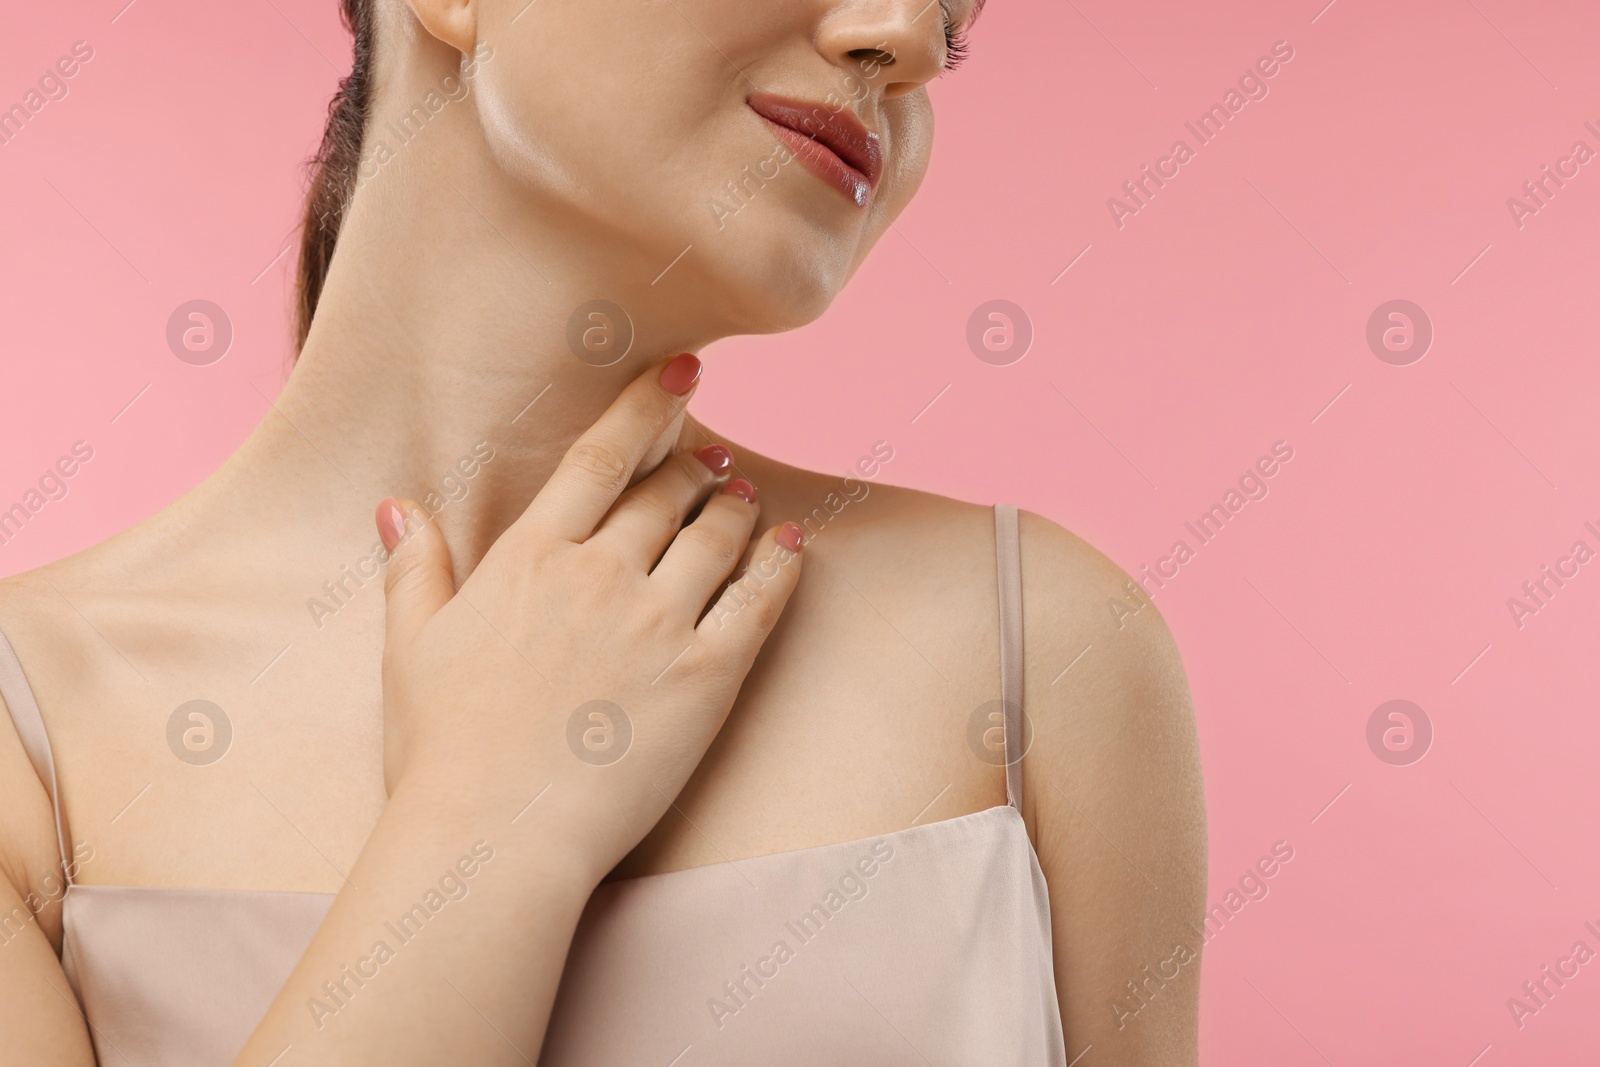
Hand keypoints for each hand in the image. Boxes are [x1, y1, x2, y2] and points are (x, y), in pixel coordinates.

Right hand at [374, 353, 803, 879]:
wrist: (495, 836)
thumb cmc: (443, 751)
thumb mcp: (410, 649)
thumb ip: (414, 569)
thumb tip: (396, 507)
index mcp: (532, 558)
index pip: (600, 457)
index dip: (647, 407)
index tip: (683, 374)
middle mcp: (601, 574)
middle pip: (666, 495)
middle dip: (694, 469)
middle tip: (712, 463)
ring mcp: (660, 623)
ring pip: (716, 538)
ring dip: (736, 509)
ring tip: (746, 500)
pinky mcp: (707, 678)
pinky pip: (758, 603)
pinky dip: (779, 566)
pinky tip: (791, 547)